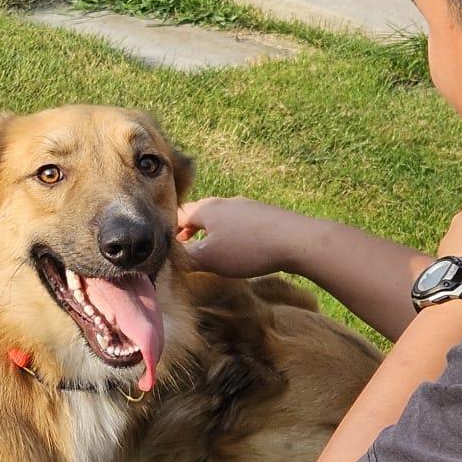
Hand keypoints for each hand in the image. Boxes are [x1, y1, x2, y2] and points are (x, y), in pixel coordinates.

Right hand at [178, 196, 305, 278]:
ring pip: (220, 217)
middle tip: (183, 243)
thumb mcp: (209, 259)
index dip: (170, 229)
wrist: (296, 240)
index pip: (179, 215)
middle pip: (200, 213)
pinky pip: (239, 222)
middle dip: (190, 228)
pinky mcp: (263, 214)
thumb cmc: (247, 249)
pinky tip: (238, 246)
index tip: (165, 242)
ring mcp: (246, 206)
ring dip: (211, 231)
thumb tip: (171, 257)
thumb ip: (186, 258)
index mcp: (206, 209)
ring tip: (209, 246)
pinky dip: (230, 232)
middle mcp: (224, 202)